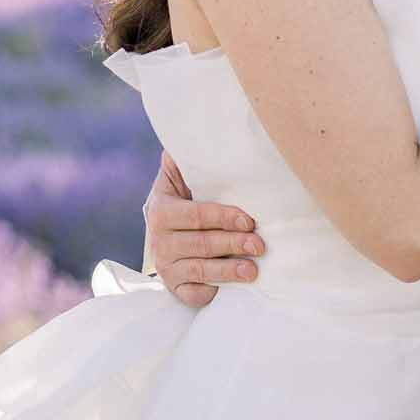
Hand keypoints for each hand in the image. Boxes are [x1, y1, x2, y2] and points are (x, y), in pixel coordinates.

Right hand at [145, 150, 265, 308]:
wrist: (166, 234)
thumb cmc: (184, 199)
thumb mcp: (179, 177)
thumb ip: (186, 158)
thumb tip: (202, 125)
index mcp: (161, 210)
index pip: (196, 215)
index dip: (224, 217)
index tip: (250, 220)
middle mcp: (159, 240)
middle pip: (202, 243)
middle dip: (233, 244)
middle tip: (260, 245)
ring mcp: (166, 267)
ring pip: (200, 270)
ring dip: (228, 270)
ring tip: (253, 271)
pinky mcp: (175, 288)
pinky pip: (192, 294)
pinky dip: (210, 292)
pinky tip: (230, 290)